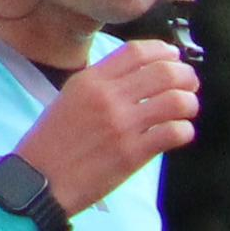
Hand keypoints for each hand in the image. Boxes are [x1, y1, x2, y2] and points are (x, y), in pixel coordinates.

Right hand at [14, 39, 199, 213]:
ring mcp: (122, 125)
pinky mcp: (133, 152)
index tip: (173, 57)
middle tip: (189, 84)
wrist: (40, 179)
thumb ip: (101, 84)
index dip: (162, 51)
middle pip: (164, 71)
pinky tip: (179, 133)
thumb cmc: (52, 142)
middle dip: (185, 76)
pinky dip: (184, 130)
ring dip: (189, 103)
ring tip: (187, 110)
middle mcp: (108, 97)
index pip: (136, 51)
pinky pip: (175, 133)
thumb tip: (138, 76)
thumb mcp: (69, 98)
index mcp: (90, 80)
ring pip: (176, 100)